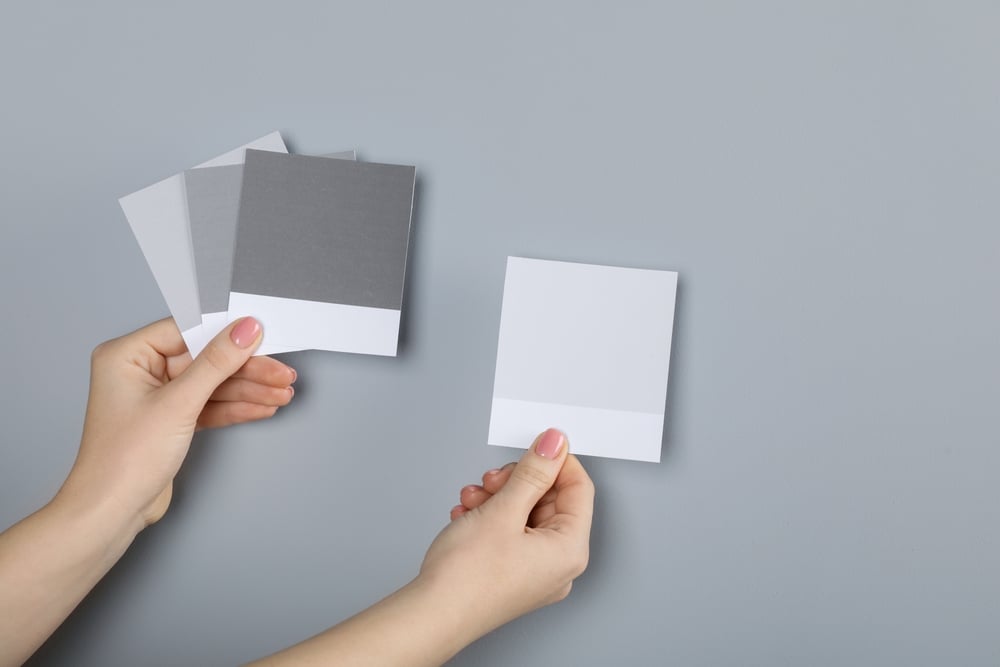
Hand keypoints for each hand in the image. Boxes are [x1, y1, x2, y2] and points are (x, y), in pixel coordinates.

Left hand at [58, 317, 293, 530]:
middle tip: (281, 375)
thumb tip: (244, 330)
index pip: (187, 330)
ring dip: (249, 390)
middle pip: (206, 359)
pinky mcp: (171, 420)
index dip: (227, 333)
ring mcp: (157, 397)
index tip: (262, 335)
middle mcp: (140, 371)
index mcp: (127, 355)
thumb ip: (216, 363)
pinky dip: (236, 407)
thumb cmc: (123, 461)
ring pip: (212, 384)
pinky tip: (263, 407)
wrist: (112, 514)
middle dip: (247, 370)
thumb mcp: (178, 404)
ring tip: (281, 394)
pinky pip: (210, 405)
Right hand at [419, 429, 593, 635]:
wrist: (431, 615)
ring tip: (472, 500)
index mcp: (569, 551)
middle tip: (493, 480)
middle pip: (549, 501)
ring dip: (498, 498)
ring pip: (525, 515)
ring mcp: (535, 573)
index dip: (556, 462)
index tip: (536, 446)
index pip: (579, 489)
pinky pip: (511, 533)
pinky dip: (490, 518)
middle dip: (516, 483)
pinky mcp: (512, 574)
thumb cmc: (467, 578)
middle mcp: (558, 566)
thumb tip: (554, 446)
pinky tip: (467, 516)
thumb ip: (533, 472)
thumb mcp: (504, 509)